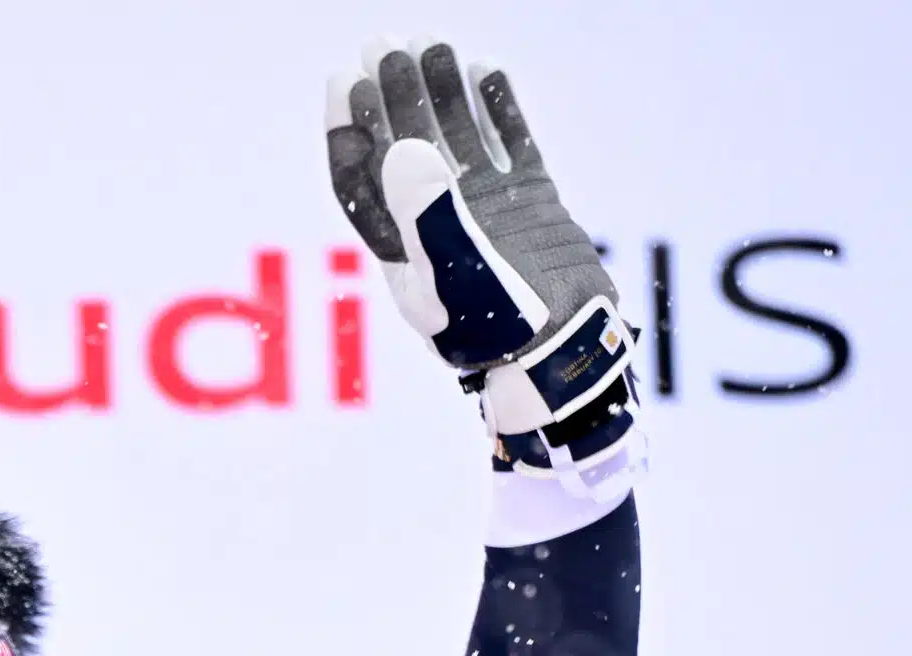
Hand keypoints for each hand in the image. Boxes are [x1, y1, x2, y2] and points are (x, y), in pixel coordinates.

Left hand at [327, 41, 641, 495]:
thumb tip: (397, 144)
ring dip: (442, 95)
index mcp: (403, 249)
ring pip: (458, 141)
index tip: (346, 79)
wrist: (565, 355)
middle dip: (392, 97)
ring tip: (434, 43)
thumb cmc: (499, 330)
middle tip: (386, 43)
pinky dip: (498, 111)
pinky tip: (485, 70)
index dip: (351, 129)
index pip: (363, 178)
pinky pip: (511, 149)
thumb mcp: (450, 274)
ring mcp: (488, 215)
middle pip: (405, 149)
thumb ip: (425, 211)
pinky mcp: (532, 208)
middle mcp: (439, 227)